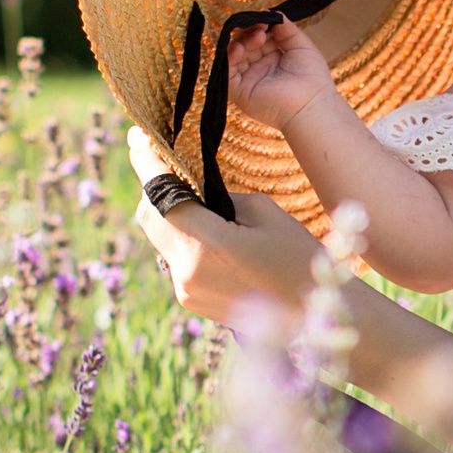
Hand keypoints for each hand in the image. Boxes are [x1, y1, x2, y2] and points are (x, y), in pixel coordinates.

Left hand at [128, 126, 319, 323]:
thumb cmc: (300, 259)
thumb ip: (221, 197)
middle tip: (164, 160)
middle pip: (150, 217)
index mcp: (208, 245)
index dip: (146, 162)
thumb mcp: (265, 213)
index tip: (138, 137)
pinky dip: (181, 237)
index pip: (161, 194)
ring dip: (168, 213)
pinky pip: (174, 258)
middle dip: (154, 187)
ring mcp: (185, 289)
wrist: (314, 315)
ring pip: (159, 237)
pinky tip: (205, 228)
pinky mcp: (190, 300)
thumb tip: (194, 190)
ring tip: (189, 193)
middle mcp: (187, 271)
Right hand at [225, 16, 337, 132]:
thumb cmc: (312, 78)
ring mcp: (248, 80)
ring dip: (240, 42)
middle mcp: (258, 68)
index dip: (258, 27)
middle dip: (249, 32)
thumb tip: (271, 13)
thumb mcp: (301, 45)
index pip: (257, 37)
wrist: (312, 104)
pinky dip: (228, 58)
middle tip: (260, 30)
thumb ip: (285, 28)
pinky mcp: (239, 91)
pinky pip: (225, 72)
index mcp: (272, 59)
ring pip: (233, 55)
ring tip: (257, 38)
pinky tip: (239, 49)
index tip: (265, 20)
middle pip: (243, 43)